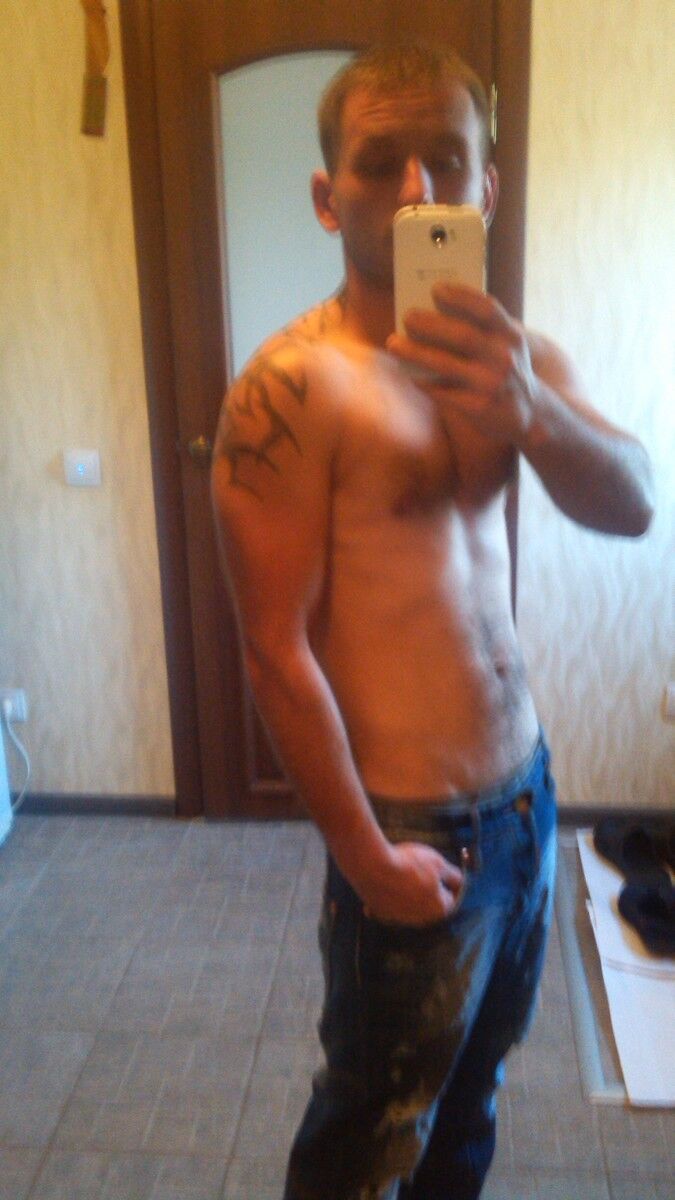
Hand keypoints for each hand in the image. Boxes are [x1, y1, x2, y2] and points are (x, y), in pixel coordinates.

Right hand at [360, 841, 464, 926]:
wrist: (374, 867)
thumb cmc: (410, 864)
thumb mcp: (438, 863)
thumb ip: (453, 874)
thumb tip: (461, 880)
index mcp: (438, 909)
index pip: (452, 899)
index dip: (451, 884)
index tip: (445, 872)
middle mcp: (421, 919)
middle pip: (431, 906)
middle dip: (430, 891)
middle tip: (424, 871)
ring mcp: (400, 918)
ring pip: (411, 906)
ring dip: (411, 894)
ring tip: (405, 873)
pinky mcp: (382, 913)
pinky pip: (391, 905)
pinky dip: (391, 896)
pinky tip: (388, 882)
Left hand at [386, 283, 538, 446]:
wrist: (529, 414)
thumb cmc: (504, 370)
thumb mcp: (504, 345)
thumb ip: (480, 329)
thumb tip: (431, 313)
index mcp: (510, 336)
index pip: (486, 308)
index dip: (460, 296)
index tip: (436, 289)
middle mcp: (503, 358)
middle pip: (462, 335)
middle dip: (430, 324)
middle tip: (407, 317)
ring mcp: (490, 384)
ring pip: (445, 364)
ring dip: (414, 352)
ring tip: (393, 344)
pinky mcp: (477, 407)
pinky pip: (441, 391)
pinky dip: (422, 380)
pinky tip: (409, 373)